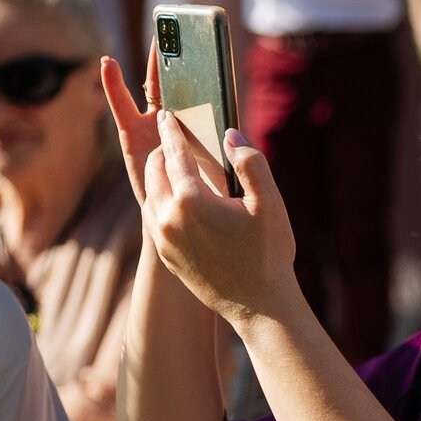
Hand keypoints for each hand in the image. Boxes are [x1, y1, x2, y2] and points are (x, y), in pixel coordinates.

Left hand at [106, 63, 299, 326]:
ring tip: (173, 167)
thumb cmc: (269, 254)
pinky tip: (177, 201)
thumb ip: (250, 162)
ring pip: (150, 195)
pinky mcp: (165, 255)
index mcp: (191, 199)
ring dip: (159, 176)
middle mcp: (167, 217)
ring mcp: (163, 238)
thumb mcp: (270, 203)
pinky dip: (161, 201)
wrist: (259, 306)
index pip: (174, 153)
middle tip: (171, 139)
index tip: (167, 115)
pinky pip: (154, 218)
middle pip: (154, 171)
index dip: (171, 131)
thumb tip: (230, 135)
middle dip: (161, 151)